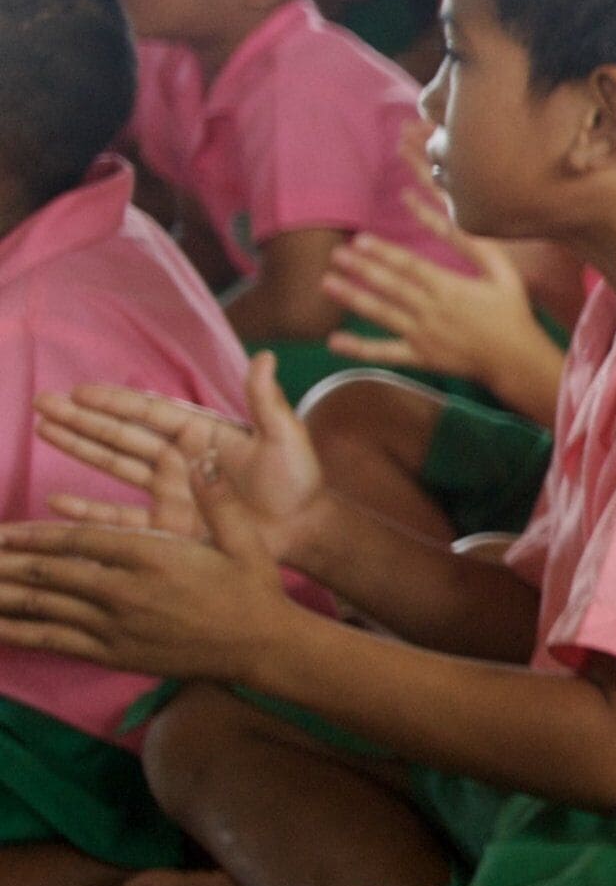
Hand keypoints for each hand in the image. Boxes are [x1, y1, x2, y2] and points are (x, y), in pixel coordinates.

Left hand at [0, 447, 297, 682]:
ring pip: (45, 608)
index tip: (3, 533)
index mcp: (153, 557)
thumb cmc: (253, 589)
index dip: (35, 537)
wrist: (262, 647)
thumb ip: (217, 498)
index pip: (78, 542)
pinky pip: (58, 642)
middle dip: (7, 565)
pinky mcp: (115, 653)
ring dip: (5, 596)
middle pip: (50, 575)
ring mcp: (117, 627)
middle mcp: (126, 592)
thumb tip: (202, 457)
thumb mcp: (244, 538)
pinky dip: (22, 634)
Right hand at [35, 352, 330, 563]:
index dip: (114, 402)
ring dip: (78, 447)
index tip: (79, 391)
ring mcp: (168, 489)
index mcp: (200, 431)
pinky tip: (54, 502)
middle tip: (42, 403)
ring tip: (42, 429)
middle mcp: (177, 457)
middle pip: (120, 433)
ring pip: (114, 464)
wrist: (305, 529)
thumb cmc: (299, 480)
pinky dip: (87, 510)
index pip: (148, 411)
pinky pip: (120, 516)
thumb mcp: (285, 437)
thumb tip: (265, 356)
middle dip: (81, 419)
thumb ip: (266, 401)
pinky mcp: (167, 524)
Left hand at [325, 183, 558, 399]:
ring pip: (382, 314)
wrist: (517, 360)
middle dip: (361, 269)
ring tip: (328, 283)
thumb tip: (452, 221)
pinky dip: (359, 349)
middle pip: (391, 286)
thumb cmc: (512, 312)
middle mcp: (431, 310)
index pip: (410, 266)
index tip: (361, 239)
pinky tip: (334, 341)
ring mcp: (423, 336)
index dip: (383, 252)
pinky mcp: (420, 357)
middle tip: (335, 254)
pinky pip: (385, 353)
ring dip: (353, 298)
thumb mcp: (504, 273)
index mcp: (451, 288)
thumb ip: (476, 248)